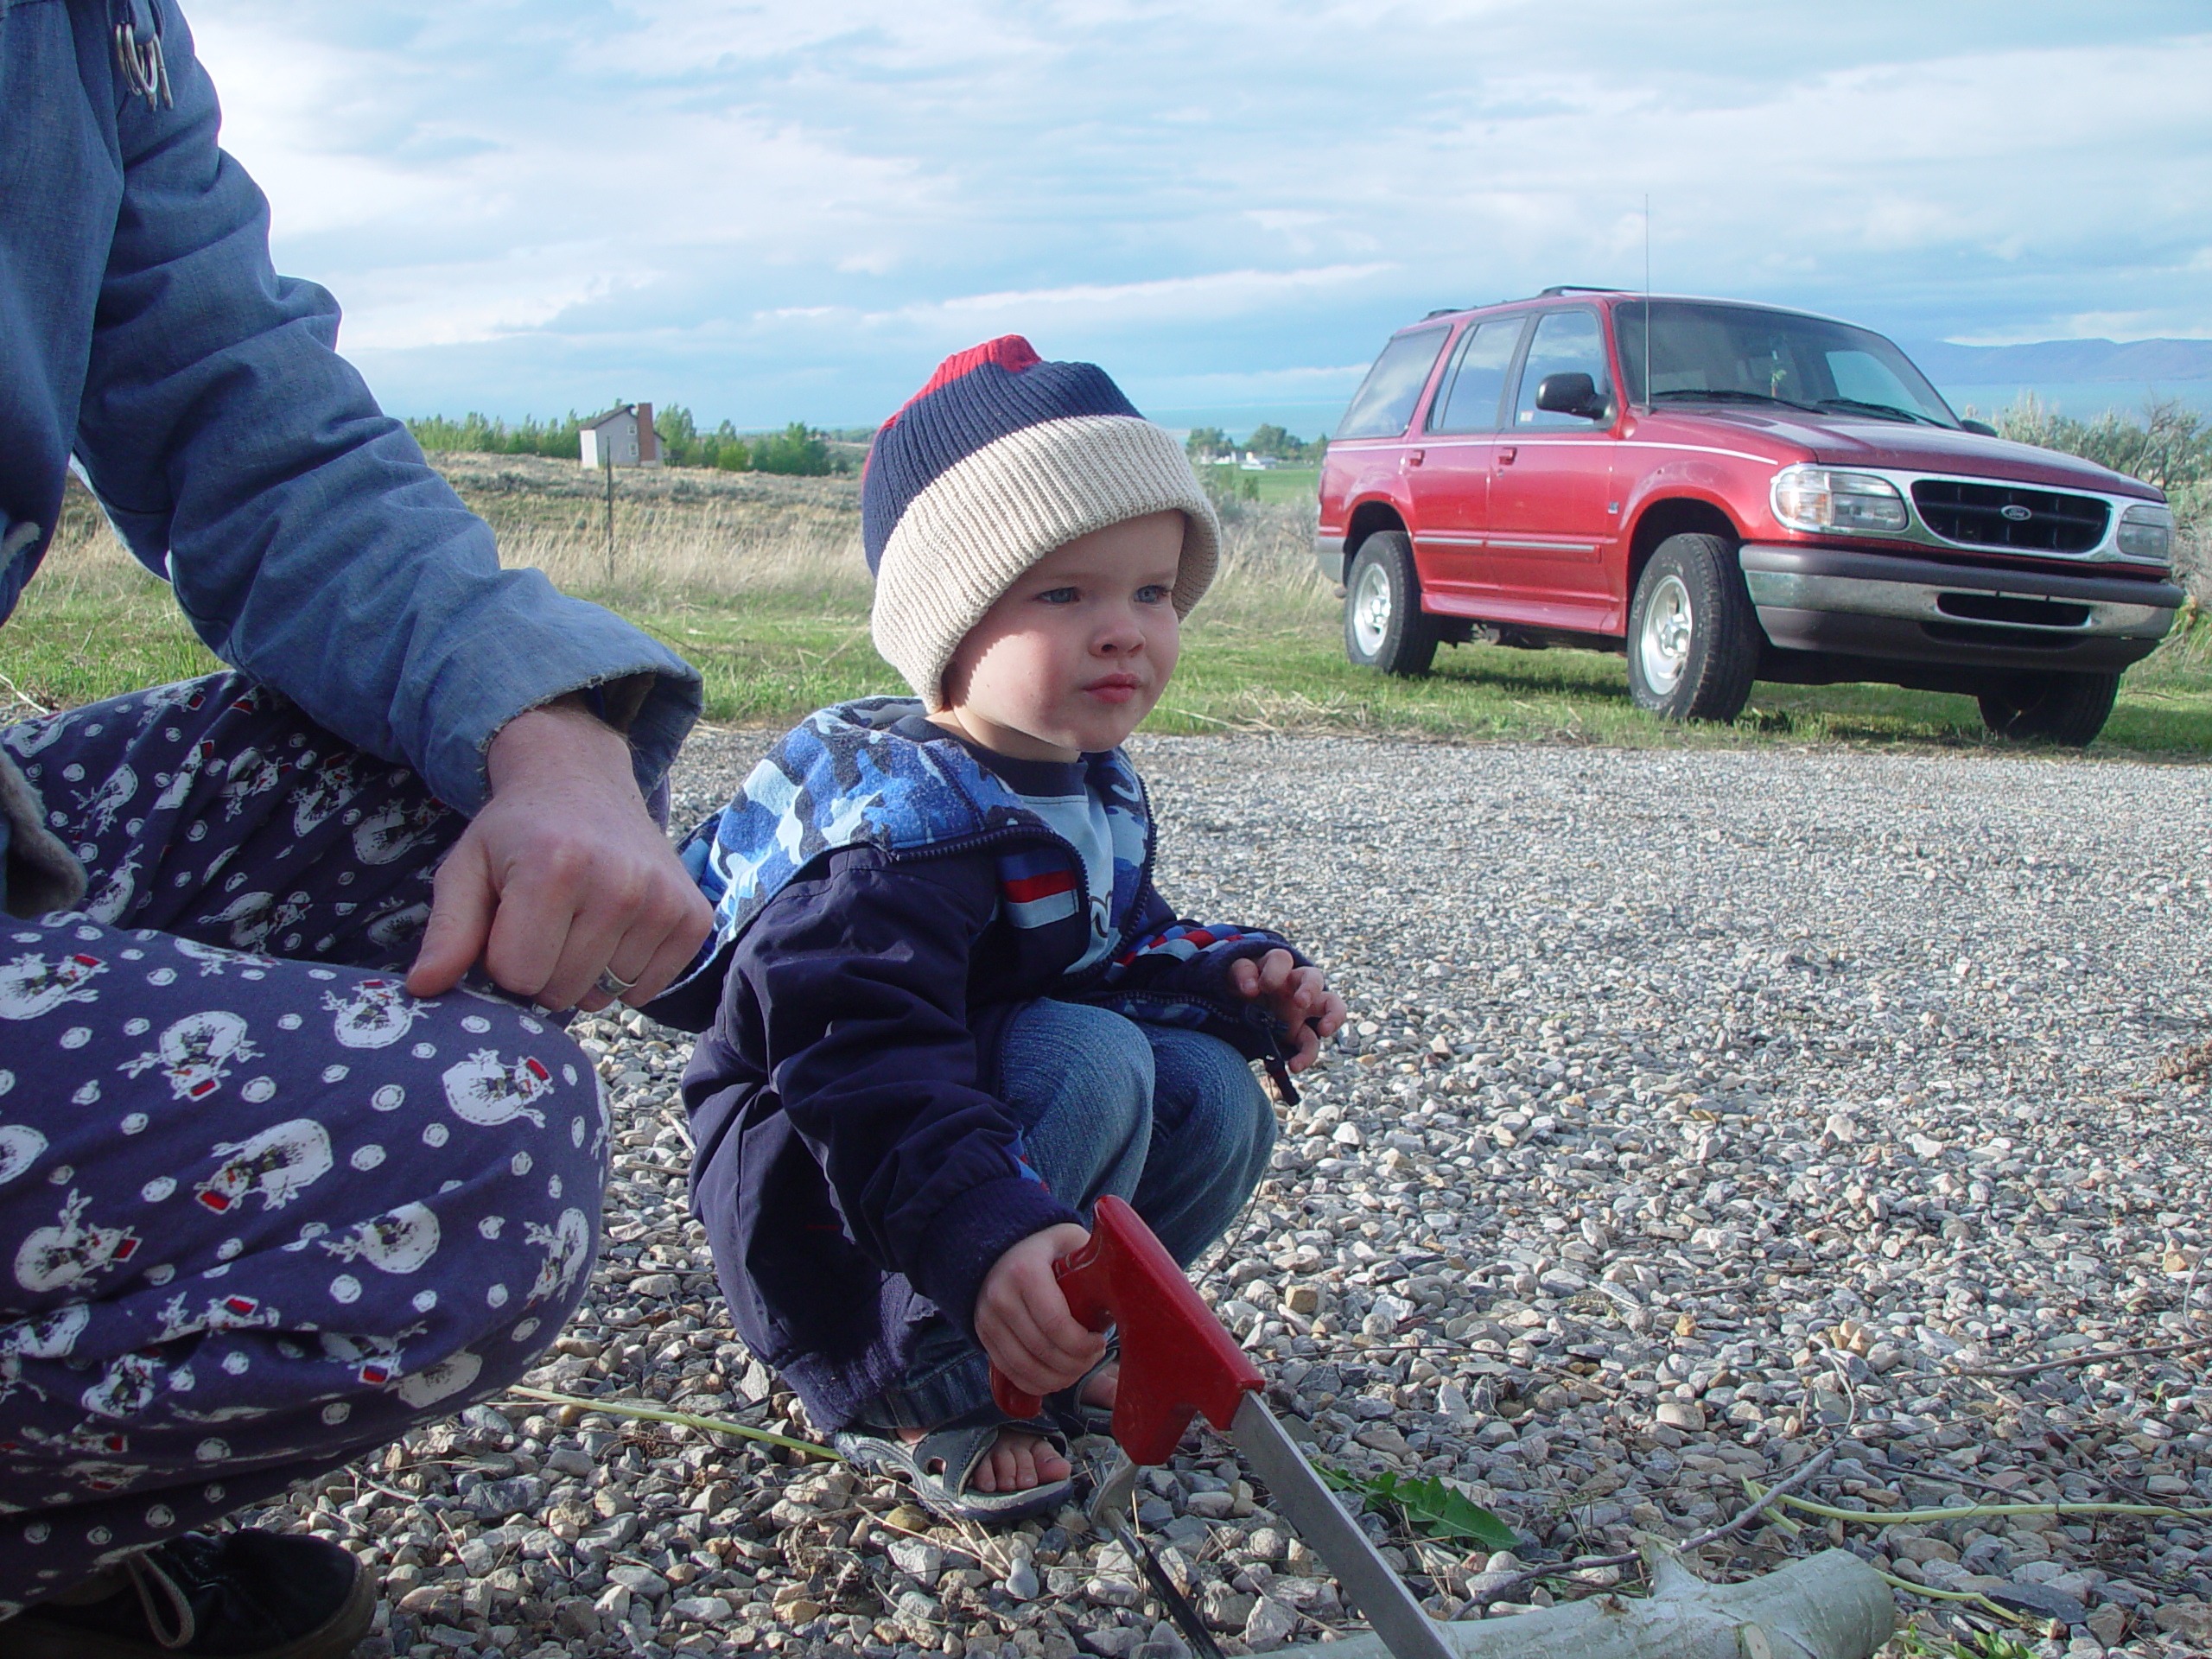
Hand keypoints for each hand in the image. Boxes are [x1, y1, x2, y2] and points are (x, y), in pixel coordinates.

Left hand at [404, 696, 712, 1010]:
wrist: (583, 780)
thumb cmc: (517, 830)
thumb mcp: (466, 867)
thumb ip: (447, 930)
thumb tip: (422, 988)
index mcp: (554, 869)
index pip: (518, 976)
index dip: (502, 959)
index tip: (509, 923)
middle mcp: (618, 884)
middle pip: (562, 991)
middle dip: (542, 969)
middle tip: (544, 921)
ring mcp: (662, 901)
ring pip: (604, 995)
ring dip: (584, 972)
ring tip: (579, 921)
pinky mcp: (692, 916)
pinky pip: (647, 989)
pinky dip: (624, 974)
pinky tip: (613, 931)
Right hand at [974, 1222, 1104, 1398]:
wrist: (1001, 1246)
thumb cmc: (1046, 1247)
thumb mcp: (1072, 1240)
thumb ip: (1097, 1259)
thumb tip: (1130, 1284)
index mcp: (1024, 1272)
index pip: (1056, 1325)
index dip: (1083, 1345)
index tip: (1099, 1342)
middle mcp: (1001, 1296)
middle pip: (1043, 1351)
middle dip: (1076, 1364)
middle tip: (1093, 1356)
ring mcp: (988, 1318)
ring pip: (1026, 1368)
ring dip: (1058, 1378)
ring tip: (1077, 1367)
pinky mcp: (984, 1334)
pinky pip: (1010, 1371)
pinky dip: (1036, 1383)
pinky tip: (1056, 1377)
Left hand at [1228, 948, 1346, 1072]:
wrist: (1242, 1003)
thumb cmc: (1244, 982)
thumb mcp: (1236, 974)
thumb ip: (1242, 973)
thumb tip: (1251, 988)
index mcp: (1277, 968)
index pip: (1281, 960)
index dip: (1273, 972)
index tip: (1261, 987)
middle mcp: (1295, 985)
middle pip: (1315, 978)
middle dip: (1311, 989)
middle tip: (1301, 1002)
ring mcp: (1302, 1009)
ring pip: (1331, 1006)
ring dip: (1333, 1017)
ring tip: (1325, 1029)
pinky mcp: (1299, 1032)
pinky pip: (1311, 1043)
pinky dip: (1307, 1056)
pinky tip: (1295, 1066)